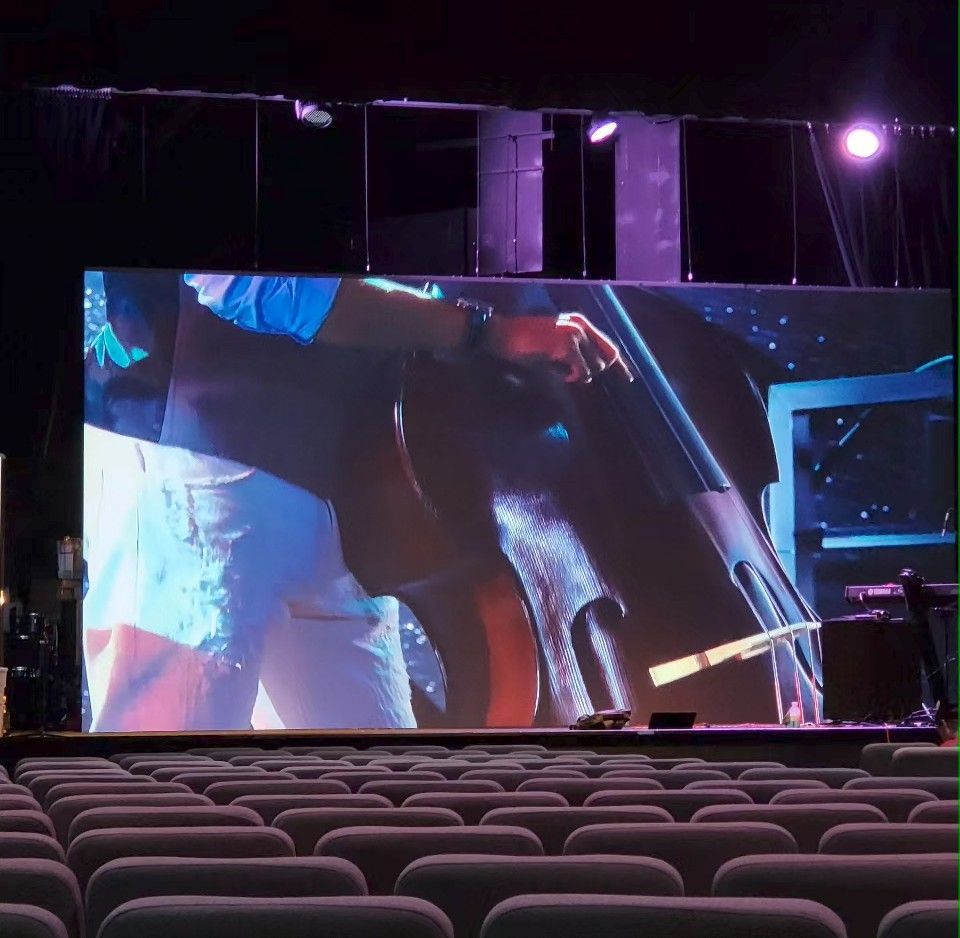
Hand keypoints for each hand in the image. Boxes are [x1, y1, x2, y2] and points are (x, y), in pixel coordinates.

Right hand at [485, 311, 632, 382]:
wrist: (501, 334)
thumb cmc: (524, 342)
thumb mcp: (554, 345)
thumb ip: (574, 354)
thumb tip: (592, 371)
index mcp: (579, 322)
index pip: (608, 345)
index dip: (619, 364)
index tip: (628, 379)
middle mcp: (580, 325)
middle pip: (607, 357)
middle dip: (594, 370)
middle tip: (572, 375)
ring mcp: (573, 333)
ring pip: (595, 366)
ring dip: (582, 375)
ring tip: (563, 372)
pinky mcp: (565, 344)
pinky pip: (581, 369)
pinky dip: (573, 376)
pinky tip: (562, 374)